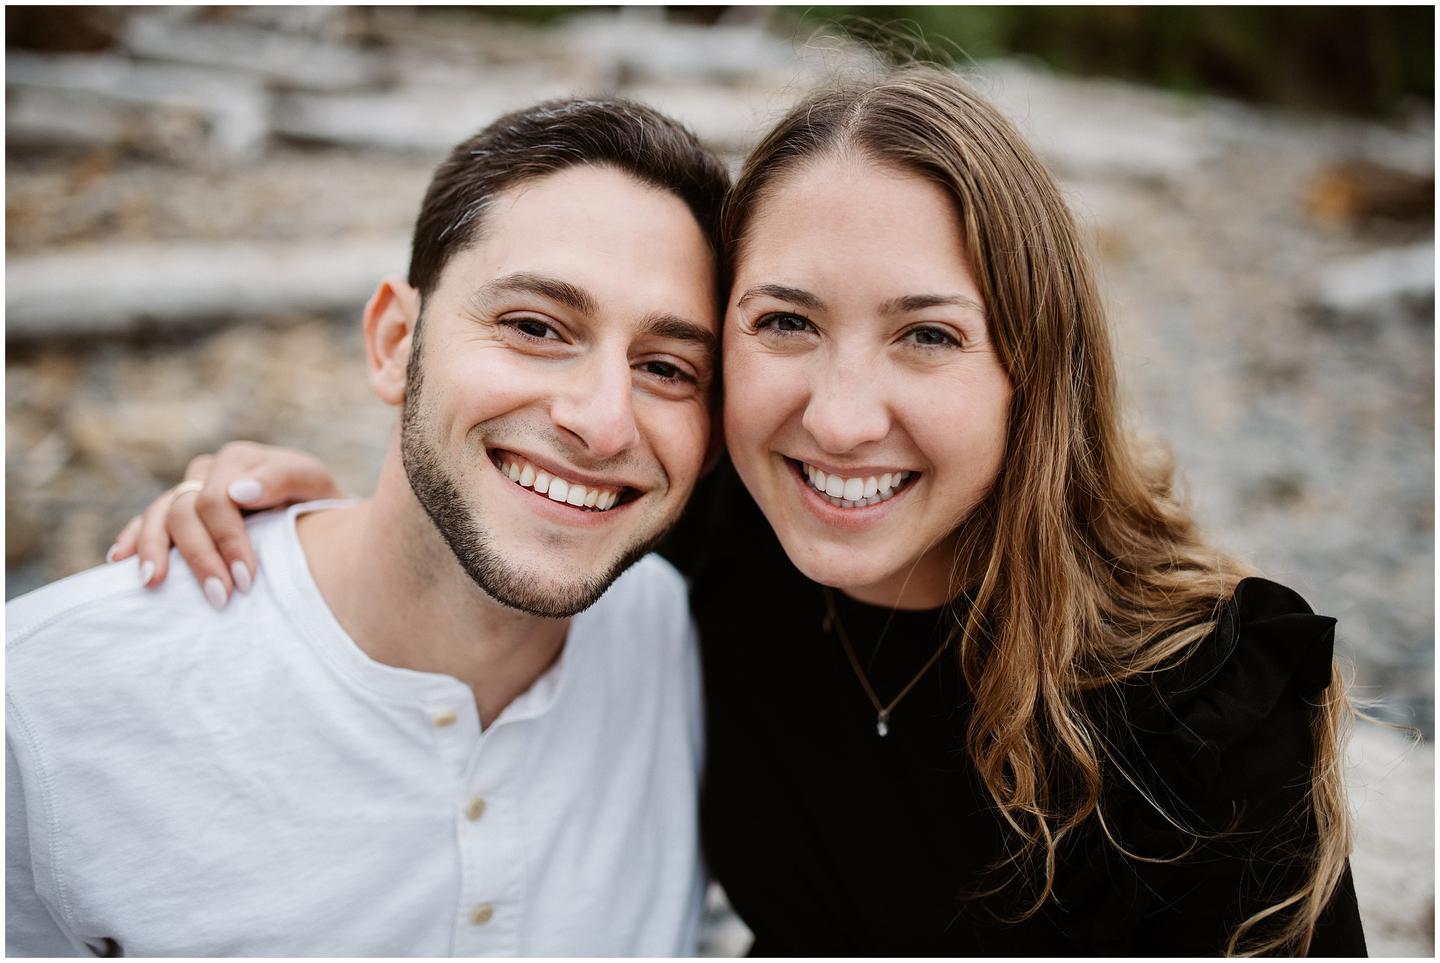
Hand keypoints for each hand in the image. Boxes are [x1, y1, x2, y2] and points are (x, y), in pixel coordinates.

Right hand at [108, 441, 344, 607]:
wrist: (317, 514)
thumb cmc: (319, 503)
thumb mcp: (315, 485)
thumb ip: (284, 479)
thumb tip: (239, 492)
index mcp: (241, 459)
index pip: (218, 498)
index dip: (228, 541)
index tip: (246, 581)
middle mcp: (208, 471)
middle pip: (185, 511)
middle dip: (200, 558)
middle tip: (220, 599)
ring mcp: (188, 490)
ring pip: (159, 515)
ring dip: (154, 551)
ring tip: (153, 583)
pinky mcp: (176, 512)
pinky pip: (146, 521)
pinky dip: (132, 539)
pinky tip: (119, 561)